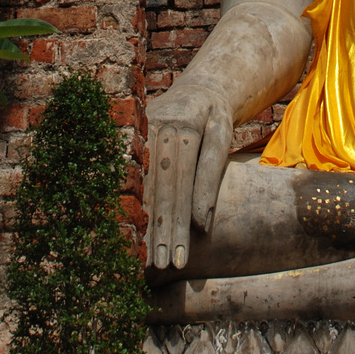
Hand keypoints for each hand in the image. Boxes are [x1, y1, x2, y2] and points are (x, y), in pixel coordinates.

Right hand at [150, 76, 234, 269]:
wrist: (198, 85)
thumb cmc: (215, 115)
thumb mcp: (223, 133)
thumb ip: (212, 174)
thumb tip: (201, 223)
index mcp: (183, 124)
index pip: (180, 185)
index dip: (179, 224)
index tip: (182, 259)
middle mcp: (156, 126)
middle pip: (160, 190)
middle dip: (162, 231)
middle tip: (165, 268)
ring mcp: (139, 131)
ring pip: (143, 187)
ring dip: (146, 225)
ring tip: (150, 261)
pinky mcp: (131, 138)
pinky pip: (133, 178)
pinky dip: (136, 207)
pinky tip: (135, 233)